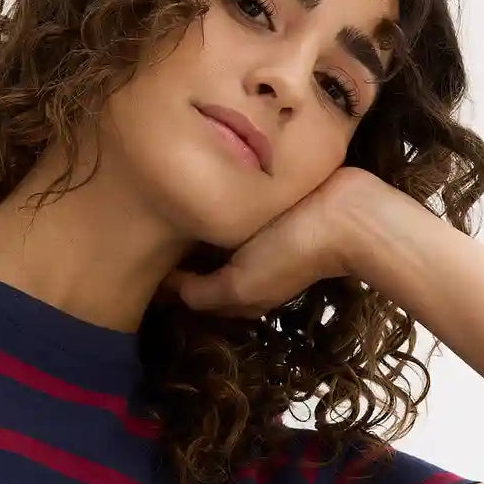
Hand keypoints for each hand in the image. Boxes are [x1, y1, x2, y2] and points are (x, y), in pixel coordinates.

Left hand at [159, 166, 381, 317]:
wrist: (349, 216)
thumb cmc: (292, 251)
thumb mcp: (241, 284)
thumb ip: (202, 293)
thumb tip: (168, 290)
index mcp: (239, 292)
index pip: (190, 291)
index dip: (164, 278)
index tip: (134, 253)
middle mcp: (249, 269)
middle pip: (201, 266)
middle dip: (175, 253)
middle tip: (142, 224)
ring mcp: (263, 242)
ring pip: (217, 242)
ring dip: (194, 229)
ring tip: (163, 204)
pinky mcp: (275, 215)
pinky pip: (236, 217)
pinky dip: (217, 210)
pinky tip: (203, 190)